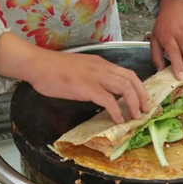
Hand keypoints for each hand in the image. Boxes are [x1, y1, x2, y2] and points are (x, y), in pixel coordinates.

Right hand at [0, 33, 149, 123]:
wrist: (37, 64)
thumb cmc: (52, 68)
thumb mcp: (79, 68)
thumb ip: (92, 76)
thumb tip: (100, 91)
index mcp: (101, 64)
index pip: (127, 73)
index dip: (138, 87)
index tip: (142, 100)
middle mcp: (101, 68)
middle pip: (131, 79)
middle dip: (141, 96)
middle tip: (145, 110)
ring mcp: (94, 77)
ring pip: (124, 88)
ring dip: (133, 104)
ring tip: (136, 117)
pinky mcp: (86, 87)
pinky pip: (108, 100)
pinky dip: (117, 111)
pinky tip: (118, 119)